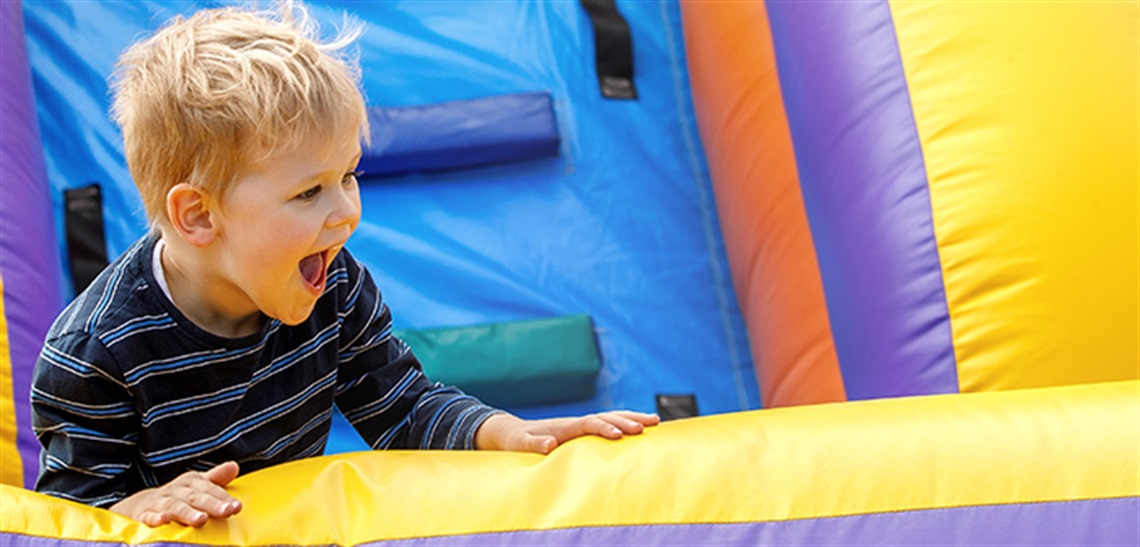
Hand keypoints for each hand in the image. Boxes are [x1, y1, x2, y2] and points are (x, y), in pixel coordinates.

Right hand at [109, 461, 242, 526]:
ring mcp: (159, 502)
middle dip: (211, 504)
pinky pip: (148, 516)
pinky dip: (155, 518)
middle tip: (226, 511)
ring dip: (187, 513)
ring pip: (175, 506)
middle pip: (195, 497)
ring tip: (201, 520)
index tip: (237, 507)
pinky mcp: (143, 514)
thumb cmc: (179, 496)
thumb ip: (216, 479)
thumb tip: (234, 466)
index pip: (210, 489)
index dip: (223, 497)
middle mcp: (176, 490)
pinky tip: (163, 521)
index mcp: (191, 483)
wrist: (142, 505)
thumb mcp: (196, 486)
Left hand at [475, 411, 659, 453]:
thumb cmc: (515, 442)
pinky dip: (624, 423)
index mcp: (564, 427)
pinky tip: (640, 428)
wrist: (510, 432)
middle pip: (607, 416)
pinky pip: (607, 424)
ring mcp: (579, 425)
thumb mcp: (519, 445)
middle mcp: (575, 422)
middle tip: (650, 424)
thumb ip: (534, 444)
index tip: (621, 435)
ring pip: (611, 417)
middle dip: (628, 419)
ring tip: (655, 421)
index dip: (605, 428)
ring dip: (631, 417)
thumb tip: (551, 443)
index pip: (589, 424)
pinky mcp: (582, 430)